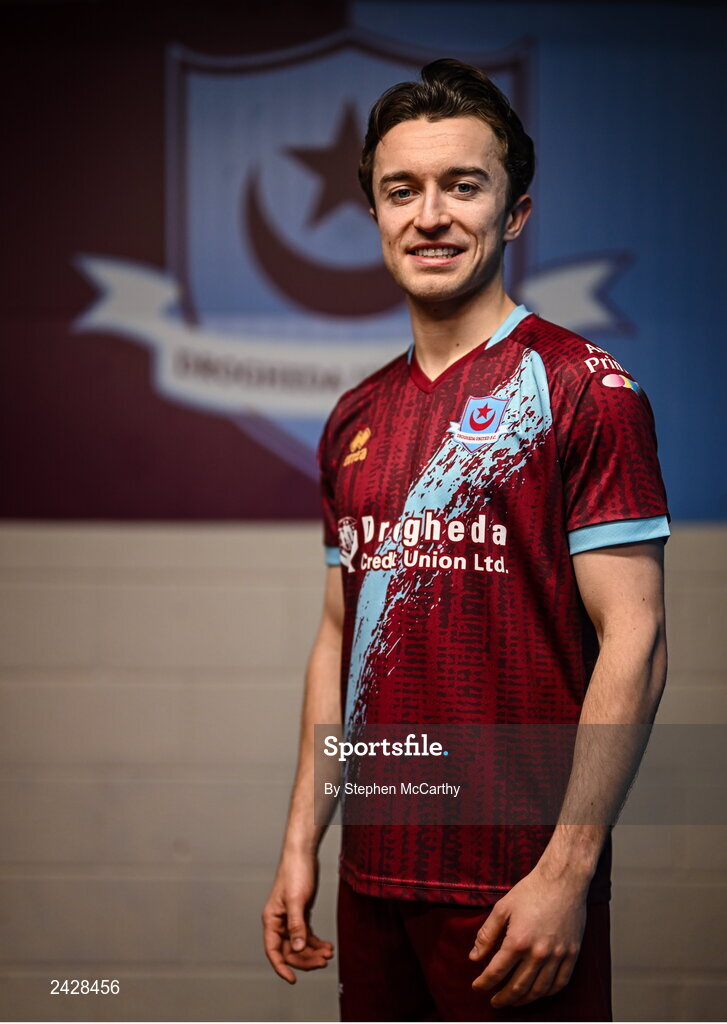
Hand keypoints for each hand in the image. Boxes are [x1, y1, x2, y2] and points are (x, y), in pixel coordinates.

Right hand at [262, 852, 333, 983]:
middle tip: (323, 961)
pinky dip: (316, 942)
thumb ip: (296, 926)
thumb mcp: (296, 900)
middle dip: (306, 958)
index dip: (281, 967)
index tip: (292, 979)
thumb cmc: (295, 872)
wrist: (303, 854)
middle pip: (289, 950)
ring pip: (300, 944)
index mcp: (272, 919)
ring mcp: (291, 919)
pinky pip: (307, 935)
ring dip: (313, 951)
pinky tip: (327, 946)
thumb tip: (297, 948)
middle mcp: (279, 922)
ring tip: (329, 953)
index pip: (273, 950)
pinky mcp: (301, 914)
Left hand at [469, 868, 586, 1007]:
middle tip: (494, 1001)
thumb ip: (486, 934)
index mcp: (518, 941)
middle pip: (517, 986)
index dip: (484, 983)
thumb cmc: (531, 891)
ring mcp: (557, 955)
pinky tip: (538, 992)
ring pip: (539, 990)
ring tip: (513, 1001)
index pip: (496, 972)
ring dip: (524, 1000)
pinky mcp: (572, 954)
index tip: (478, 987)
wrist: (562, 880)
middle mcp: (538, 953)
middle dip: (502, 997)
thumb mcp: (502, 908)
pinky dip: (547, 992)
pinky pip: (560, 983)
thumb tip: (474, 957)